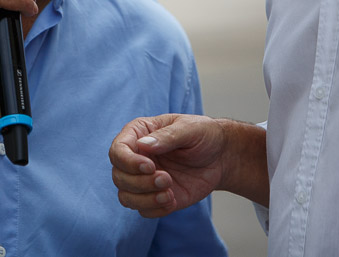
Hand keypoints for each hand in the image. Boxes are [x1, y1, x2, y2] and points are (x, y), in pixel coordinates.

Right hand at [110, 114, 226, 217]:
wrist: (221, 157)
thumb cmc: (204, 135)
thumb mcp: (190, 129)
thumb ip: (167, 136)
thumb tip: (143, 145)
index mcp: (138, 134)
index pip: (117, 151)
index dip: (128, 162)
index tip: (150, 166)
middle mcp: (136, 157)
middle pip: (118, 176)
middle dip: (140, 183)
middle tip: (166, 179)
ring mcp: (143, 179)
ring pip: (126, 197)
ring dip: (145, 199)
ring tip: (169, 194)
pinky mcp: (154, 197)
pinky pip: (142, 210)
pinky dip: (155, 209)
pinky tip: (172, 200)